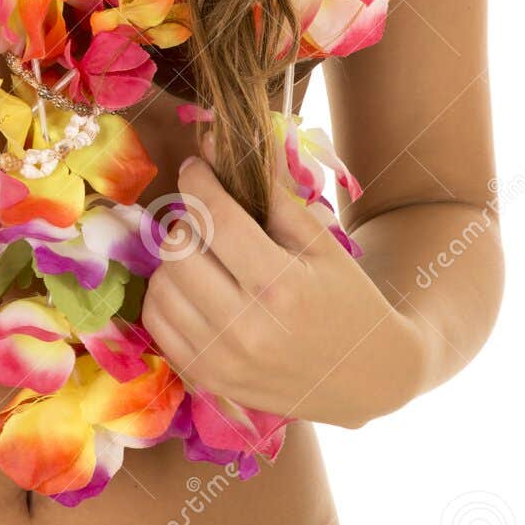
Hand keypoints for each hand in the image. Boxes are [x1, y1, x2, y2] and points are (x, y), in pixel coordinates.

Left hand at [140, 137, 425, 428]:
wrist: (367, 377)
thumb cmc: (347, 297)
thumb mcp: (321, 240)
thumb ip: (270, 191)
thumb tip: (218, 144)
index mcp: (280, 285)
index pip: (215, 217)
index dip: (199, 180)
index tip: (199, 166)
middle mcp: (245, 327)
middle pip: (179, 248)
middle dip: (188, 219)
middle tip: (208, 217)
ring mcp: (222, 360)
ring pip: (161, 285)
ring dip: (176, 258)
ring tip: (205, 253)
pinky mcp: (208, 380)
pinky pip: (157, 323)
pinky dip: (167, 296)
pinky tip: (195, 287)